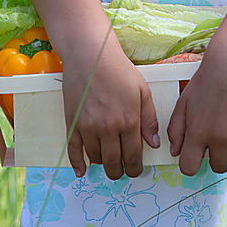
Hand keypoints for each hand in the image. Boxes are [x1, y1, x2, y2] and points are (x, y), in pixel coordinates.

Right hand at [62, 32, 159, 180]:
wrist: (91, 55)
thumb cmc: (119, 70)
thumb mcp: (143, 90)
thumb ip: (149, 119)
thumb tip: (153, 144)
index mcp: (128, 121)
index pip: (133, 156)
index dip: (135, 168)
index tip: (135, 171)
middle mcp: (108, 128)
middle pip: (113, 162)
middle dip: (119, 171)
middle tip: (121, 171)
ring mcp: (88, 127)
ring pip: (96, 157)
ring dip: (102, 164)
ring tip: (107, 163)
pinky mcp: (72, 122)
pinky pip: (73, 150)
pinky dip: (77, 163)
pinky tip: (81, 171)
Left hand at [167, 42, 226, 175]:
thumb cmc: (207, 80)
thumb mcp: (183, 102)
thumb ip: (176, 129)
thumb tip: (175, 152)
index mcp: (198, 132)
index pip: (189, 168)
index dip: (190, 164)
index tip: (194, 156)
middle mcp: (219, 138)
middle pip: (217, 167)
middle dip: (214, 158)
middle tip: (215, 143)